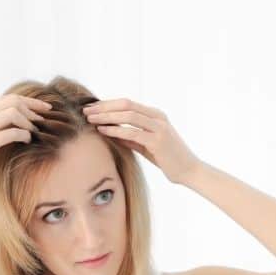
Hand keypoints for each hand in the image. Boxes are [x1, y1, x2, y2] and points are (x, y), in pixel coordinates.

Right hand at [0, 94, 50, 189]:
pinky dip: (24, 135)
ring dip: (29, 123)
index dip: (32, 102)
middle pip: (14, 102)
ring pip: (14, 113)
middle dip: (34, 109)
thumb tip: (21, 118)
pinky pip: (12, 133)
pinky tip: (27, 141)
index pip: (10, 98)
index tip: (46, 108)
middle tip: (43, 121)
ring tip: (34, 133)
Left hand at [83, 98, 200, 183]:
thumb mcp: (147, 146)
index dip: (108, 104)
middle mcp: (158, 117)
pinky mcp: (158, 141)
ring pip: (128, 114)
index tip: (92, 108)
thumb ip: (131, 138)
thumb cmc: (169, 160)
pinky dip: (116, 130)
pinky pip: (133, 132)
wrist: (189, 171)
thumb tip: (111, 132)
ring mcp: (159, 128)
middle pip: (126, 104)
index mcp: (156, 115)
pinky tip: (103, 130)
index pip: (128, 103)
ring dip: (107, 116)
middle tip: (86, 111)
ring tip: (90, 119)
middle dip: (104, 107)